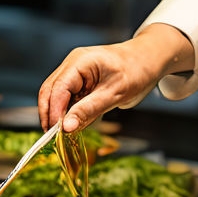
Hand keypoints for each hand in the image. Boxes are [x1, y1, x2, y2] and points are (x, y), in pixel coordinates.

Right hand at [37, 24, 194, 131]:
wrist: (148, 59)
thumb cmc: (137, 70)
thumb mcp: (115, 93)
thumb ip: (89, 110)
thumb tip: (67, 128)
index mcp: (80, 62)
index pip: (58, 88)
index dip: (54, 111)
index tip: (56, 132)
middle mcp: (72, 64)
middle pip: (50, 91)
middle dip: (50, 114)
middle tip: (53, 137)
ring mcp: (74, 72)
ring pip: (56, 95)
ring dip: (58, 114)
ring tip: (63, 134)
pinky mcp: (79, 80)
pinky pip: (67, 97)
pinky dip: (68, 111)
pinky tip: (73, 124)